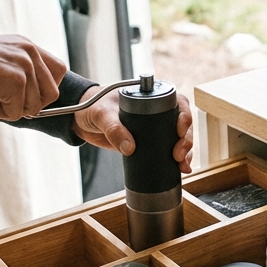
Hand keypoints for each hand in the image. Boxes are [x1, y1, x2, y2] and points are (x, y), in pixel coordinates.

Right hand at [0, 33, 67, 120]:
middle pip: (51, 94)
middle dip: (27, 104)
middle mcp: (29, 52)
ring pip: (33, 108)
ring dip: (8, 108)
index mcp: (25, 45)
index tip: (24, 95)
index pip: (58, 70)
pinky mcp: (17, 81)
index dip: (44, 89)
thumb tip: (34, 104)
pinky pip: (16, 114)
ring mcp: (24, 65)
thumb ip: (17, 73)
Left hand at [73, 84, 194, 173]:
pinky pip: (166, 150)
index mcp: (149, 97)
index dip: (184, 115)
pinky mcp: (146, 143)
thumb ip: (113, 128)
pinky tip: (180, 169)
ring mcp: (153, 128)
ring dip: (185, 152)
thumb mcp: (101, 114)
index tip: (179, 130)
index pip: (176, 102)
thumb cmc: (91, 106)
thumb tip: (130, 148)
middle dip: (186, 140)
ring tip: (182, 166)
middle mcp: (156, 111)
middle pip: (181, 123)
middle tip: (178, 155)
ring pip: (178, 138)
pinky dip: (174, 160)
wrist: (80, 119)